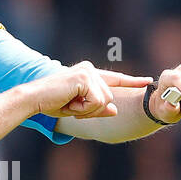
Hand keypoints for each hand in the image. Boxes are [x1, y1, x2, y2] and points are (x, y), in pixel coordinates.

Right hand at [25, 62, 152, 118]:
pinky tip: (69, 102)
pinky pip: (96, 101)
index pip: (114, 79)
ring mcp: (88, 72)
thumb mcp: (78, 109)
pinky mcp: (85, 78)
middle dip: (92, 110)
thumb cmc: (51, 103)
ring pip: (104, 101)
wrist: (33, 99)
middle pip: (108, 98)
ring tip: (69, 104)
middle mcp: (90, 69)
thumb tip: (115, 110)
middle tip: (72, 107)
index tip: (147, 81)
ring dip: (87, 110)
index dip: (132, 81)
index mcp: (88, 74)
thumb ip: (97, 108)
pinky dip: (83, 108)